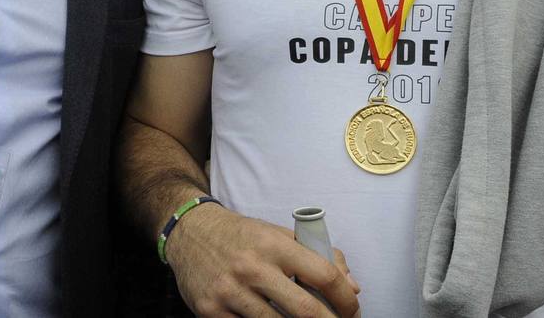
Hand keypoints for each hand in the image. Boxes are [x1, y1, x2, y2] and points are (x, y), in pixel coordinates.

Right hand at [166, 204, 360, 316]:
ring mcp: (230, 292)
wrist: (190, 232)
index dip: (346, 298)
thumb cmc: (242, 237)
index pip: (324, 274)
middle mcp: (252, 267)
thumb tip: (352, 287)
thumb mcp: (278, 235)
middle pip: (307, 310)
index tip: (352, 309)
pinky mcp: (212, 311)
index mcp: (274, 244)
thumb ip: (317, 255)